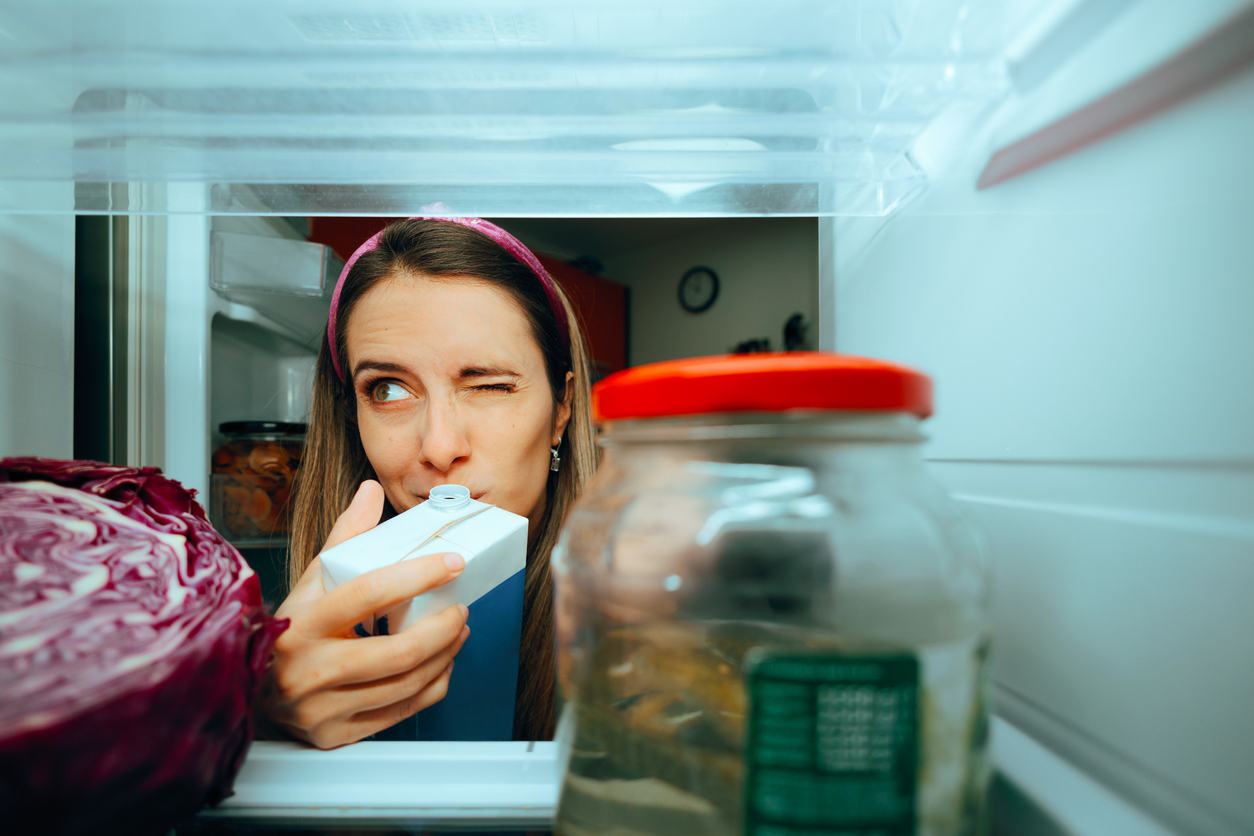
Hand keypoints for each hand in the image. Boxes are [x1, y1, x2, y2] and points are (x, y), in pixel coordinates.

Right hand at [257, 481, 469, 748]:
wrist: (251, 693)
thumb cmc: (288, 631)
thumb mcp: (309, 583)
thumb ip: (344, 538)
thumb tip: (370, 491)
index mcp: (299, 623)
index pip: (368, 593)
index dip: (418, 575)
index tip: (452, 561)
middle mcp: (307, 670)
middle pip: (397, 652)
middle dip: (442, 629)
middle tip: (460, 609)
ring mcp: (320, 708)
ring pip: (404, 685)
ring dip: (444, 656)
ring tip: (456, 632)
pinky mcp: (334, 736)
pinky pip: (400, 712)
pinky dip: (432, 686)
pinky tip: (440, 665)